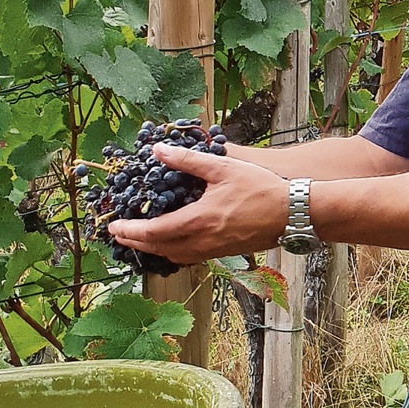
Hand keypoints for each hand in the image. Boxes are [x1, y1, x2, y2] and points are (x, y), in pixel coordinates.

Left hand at [108, 142, 288, 263]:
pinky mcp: (226, 253)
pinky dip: (174, 252)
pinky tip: (175, 242)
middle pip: (159, 249)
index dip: (129, 231)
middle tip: (119, 235)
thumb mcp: (223, 168)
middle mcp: (203, 241)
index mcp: (198, 221)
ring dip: (154, 250)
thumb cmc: (262, 189)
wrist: (295, 213)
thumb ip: (187, 160)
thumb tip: (157, 150)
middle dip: (135, 243)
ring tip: (142, 240)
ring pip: (175, 257)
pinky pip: (191, 257)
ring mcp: (215, 251)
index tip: (113, 227)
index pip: (152, 233)